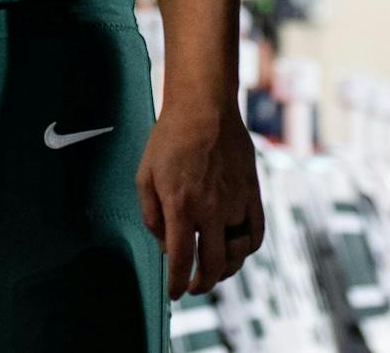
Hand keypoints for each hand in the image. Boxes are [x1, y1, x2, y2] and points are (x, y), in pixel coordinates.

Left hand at [136, 103, 264, 299]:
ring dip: (225, 271)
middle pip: (212, 265)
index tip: (174, 293)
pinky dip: (247, 250)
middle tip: (193, 287)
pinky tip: (236, 250)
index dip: (176, 283)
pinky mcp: (252, 194)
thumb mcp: (145, 174)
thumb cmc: (170, 138)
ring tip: (214, 271)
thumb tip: (164, 244)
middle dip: (201, 284)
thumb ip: (151, 215)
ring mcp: (235, 203)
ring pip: (237, 255)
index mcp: (181, 206)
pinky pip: (255, 234)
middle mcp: (211, 210)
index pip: (181, 260)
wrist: (204, 108)